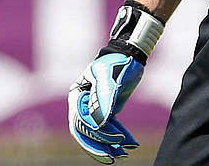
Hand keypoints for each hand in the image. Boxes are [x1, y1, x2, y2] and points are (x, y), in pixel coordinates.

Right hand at [68, 0, 164, 162]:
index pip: (80, 120)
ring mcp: (94, 107)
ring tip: (122, 153)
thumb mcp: (111, 80)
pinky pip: (108, 127)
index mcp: (77, 94)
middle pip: (85, 130)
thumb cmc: (118, 62)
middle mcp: (82, 103)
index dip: (94, 133)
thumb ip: (103, 101)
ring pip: (96, 132)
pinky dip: (117, 136)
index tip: (112, 139)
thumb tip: (99, 125)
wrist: (130, 54)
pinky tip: (128, 144)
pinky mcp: (106, 110)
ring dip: (108, 144)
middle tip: (112, 156)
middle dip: (98, 144)